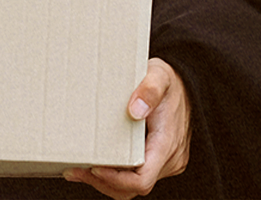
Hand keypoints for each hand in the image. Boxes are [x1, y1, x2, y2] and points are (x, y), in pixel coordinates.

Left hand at [63, 57, 190, 198]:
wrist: (186, 84)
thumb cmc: (169, 80)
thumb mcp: (160, 75)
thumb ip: (149, 89)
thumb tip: (134, 110)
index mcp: (167, 143)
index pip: (142, 179)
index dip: (116, 179)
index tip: (94, 167)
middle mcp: (170, 159)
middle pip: (134, 187)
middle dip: (103, 182)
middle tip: (75, 170)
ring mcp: (165, 162)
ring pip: (133, 185)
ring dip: (106, 182)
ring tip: (78, 169)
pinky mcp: (158, 160)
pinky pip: (136, 176)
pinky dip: (115, 175)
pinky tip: (94, 164)